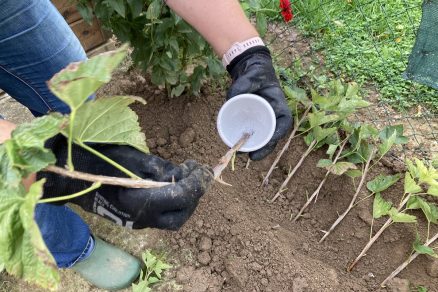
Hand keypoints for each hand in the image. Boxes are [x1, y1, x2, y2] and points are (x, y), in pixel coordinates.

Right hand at [38, 135, 212, 229]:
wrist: (68, 175)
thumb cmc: (98, 159)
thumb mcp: (134, 159)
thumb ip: (162, 170)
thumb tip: (182, 175)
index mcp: (140, 202)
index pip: (181, 197)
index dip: (196, 182)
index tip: (200, 166)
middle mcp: (141, 218)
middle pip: (181, 215)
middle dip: (195, 194)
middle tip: (198, 172)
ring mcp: (137, 222)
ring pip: (174, 219)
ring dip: (187, 199)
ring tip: (188, 175)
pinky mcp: (134, 220)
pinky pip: (162, 216)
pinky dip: (174, 202)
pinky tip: (174, 183)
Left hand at [227, 46, 292, 160]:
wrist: (250, 68)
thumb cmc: (256, 72)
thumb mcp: (251, 75)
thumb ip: (242, 84)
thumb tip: (230, 98)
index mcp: (279, 105)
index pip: (283, 124)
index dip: (277, 136)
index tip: (269, 142)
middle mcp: (273, 115)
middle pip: (272, 135)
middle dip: (264, 148)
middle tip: (252, 156)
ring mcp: (264, 118)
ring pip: (262, 137)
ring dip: (255, 148)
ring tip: (243, 154)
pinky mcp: (254, 119)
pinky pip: (253, 132)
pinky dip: (248, 141)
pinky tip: (238, 147)